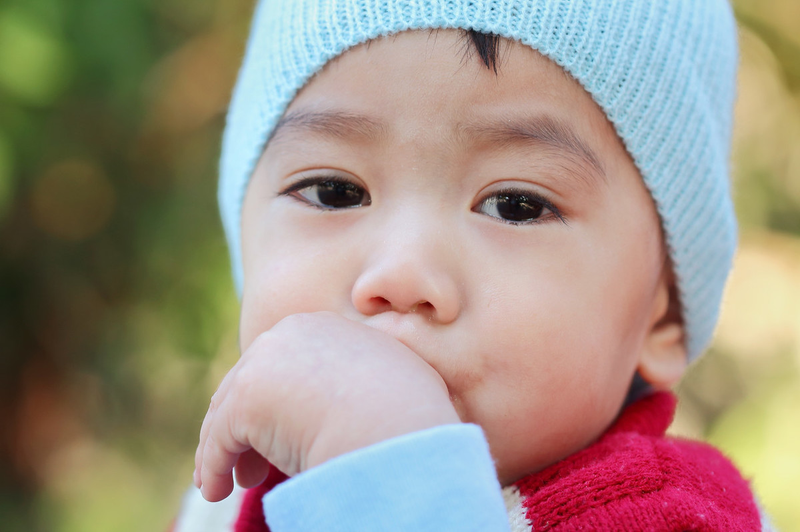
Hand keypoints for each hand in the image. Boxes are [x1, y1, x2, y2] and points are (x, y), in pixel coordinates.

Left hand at [193, 311, 459, 501]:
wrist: (396, 425)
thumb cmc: (408, 411)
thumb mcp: (391, 374)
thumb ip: (362, 375)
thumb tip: (357, 398)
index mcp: (322, 326)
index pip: (283, 364)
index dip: (278, 402)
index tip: (283, 435)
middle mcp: (289, 334)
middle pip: (250, 383)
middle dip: (246, 427)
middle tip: (250, 468)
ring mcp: (264, 363)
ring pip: (229, 412)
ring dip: (224, 451)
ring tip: (230, 483)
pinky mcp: (246, 400)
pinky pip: (220, 440)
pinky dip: (213, 467)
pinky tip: (216, 490)